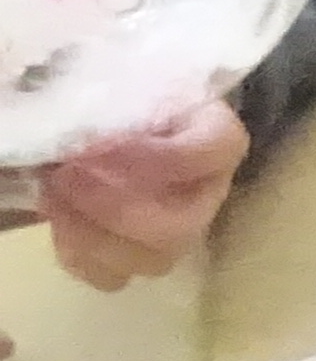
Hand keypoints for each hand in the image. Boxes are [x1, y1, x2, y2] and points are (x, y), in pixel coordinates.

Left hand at [40, 99, 248, 288]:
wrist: (112, 125)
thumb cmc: (125, 99)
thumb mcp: (129, 85)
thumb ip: (121, 101)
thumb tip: (90, 127)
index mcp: (218, 136)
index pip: (215, 151)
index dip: (159, 158)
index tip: (103, 145)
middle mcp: (208, 192)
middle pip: (181, 226)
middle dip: (113, 207)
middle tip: (65, 176)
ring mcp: (179, 232)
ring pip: (150, 258)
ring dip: (90, 231)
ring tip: (53, 193)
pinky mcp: (138, 256)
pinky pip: (111, 275)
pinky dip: (78, 253)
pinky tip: (61, 219)